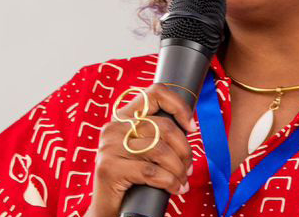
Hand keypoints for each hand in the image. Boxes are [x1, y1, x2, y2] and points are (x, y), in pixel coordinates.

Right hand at [85, 84, 196, 216]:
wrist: (107, 208)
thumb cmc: (131, 179)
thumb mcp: (143, 150)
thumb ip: (157, 135)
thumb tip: (189, 128)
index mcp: (123, 117)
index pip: (155, 92)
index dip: (179, 106)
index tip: (191, 127)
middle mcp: (114, 127)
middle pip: (163, 126)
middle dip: (184, 149)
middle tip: (189, 167)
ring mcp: (109, 147)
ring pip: (160, 150)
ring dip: (179, 169)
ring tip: (183, 181)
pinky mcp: (109, 168)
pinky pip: (151, 172)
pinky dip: (170, 182)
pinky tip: (175, 188)